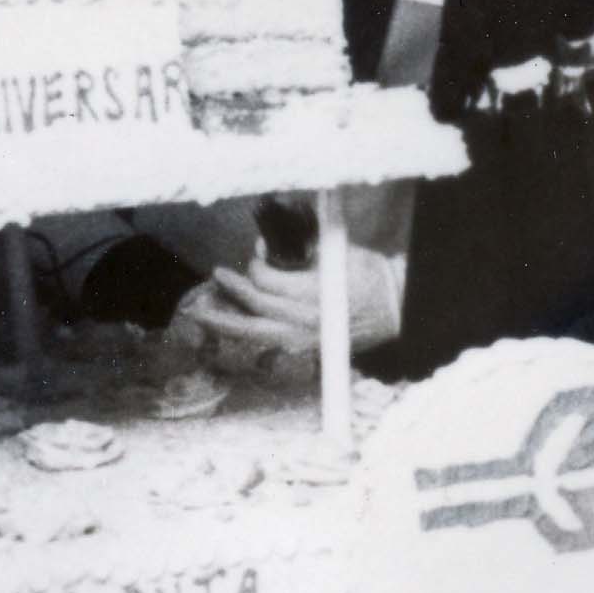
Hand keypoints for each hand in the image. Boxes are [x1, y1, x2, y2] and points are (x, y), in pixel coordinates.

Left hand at [171, 242, 400, 377]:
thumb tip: (267, 244)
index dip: (256, 267)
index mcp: (314, 293)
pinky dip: (243, 334)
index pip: (268, 283)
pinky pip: (265, 342)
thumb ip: (304, 246)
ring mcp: (302, 338)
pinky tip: (226, 326)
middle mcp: (304, 320)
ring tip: (199, 313)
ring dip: (223, 321)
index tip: (258, 255)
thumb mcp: (340, 251)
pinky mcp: (303, 348)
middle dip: (233, 289)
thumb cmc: (370, 276)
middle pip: (256, 306)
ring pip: (253, 332)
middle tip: (216, 275)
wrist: (394, 309)